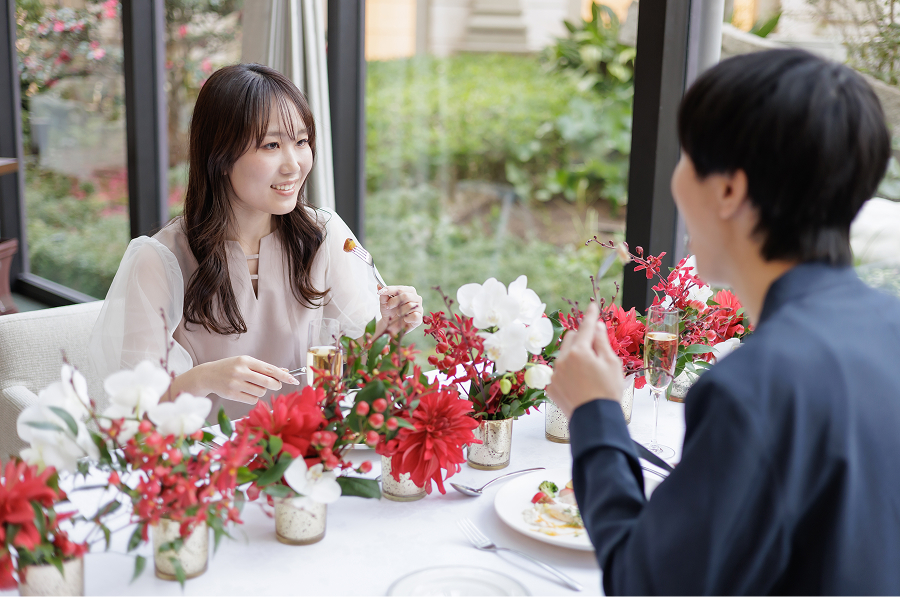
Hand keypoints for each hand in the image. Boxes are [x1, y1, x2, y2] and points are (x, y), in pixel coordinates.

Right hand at [173, 356, 299, 404]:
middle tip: (275, 385)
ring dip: (262, 391)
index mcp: (246, 360)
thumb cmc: (230, 367)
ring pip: (260, 392)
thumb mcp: (246, 363)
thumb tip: (284, 372)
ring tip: (253, 386)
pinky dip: (254, 398)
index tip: (294, 380)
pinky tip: (246, 392)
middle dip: (275, 385)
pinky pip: (252, 400)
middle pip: (267, 382)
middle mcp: (240, 371)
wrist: (207, 375)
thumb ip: (264, 368)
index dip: (283, 376)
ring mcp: (235, 383)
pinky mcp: (231, 394)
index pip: (270, 369)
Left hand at [376, 285, 422, 333]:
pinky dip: (407, 318)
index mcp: (409, 291)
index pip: (400, 288)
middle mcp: (416, 298)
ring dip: (400, 311)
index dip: (390, 289)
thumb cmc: (389, 311)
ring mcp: (419, 308)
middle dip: (394, 301)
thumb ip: (383, 294)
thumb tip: (379, 285)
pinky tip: (404, 319)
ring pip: (409, 306)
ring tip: (397, 313)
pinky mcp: (419, 318)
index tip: (380, 292)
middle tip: (388, 306)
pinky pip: (414, 316)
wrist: (391, 325)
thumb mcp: (384, 302)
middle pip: (406, 296)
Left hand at [545, 302, 623, 418]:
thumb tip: (597, 326)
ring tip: (589, 371)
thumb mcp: (612, 364)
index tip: (592, 306)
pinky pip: (559, 372)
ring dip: (574, 355)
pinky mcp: (551, 386)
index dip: (591, 315)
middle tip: (595, 346)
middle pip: (571, 338)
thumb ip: (602, 342)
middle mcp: (563, 359)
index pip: (586, 327)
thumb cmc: (608, 391)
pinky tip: (579, 383)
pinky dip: (568, 372)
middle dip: (582, 337)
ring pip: (563, 355)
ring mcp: (555, 373)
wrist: (595, 419)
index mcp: (579, 351)